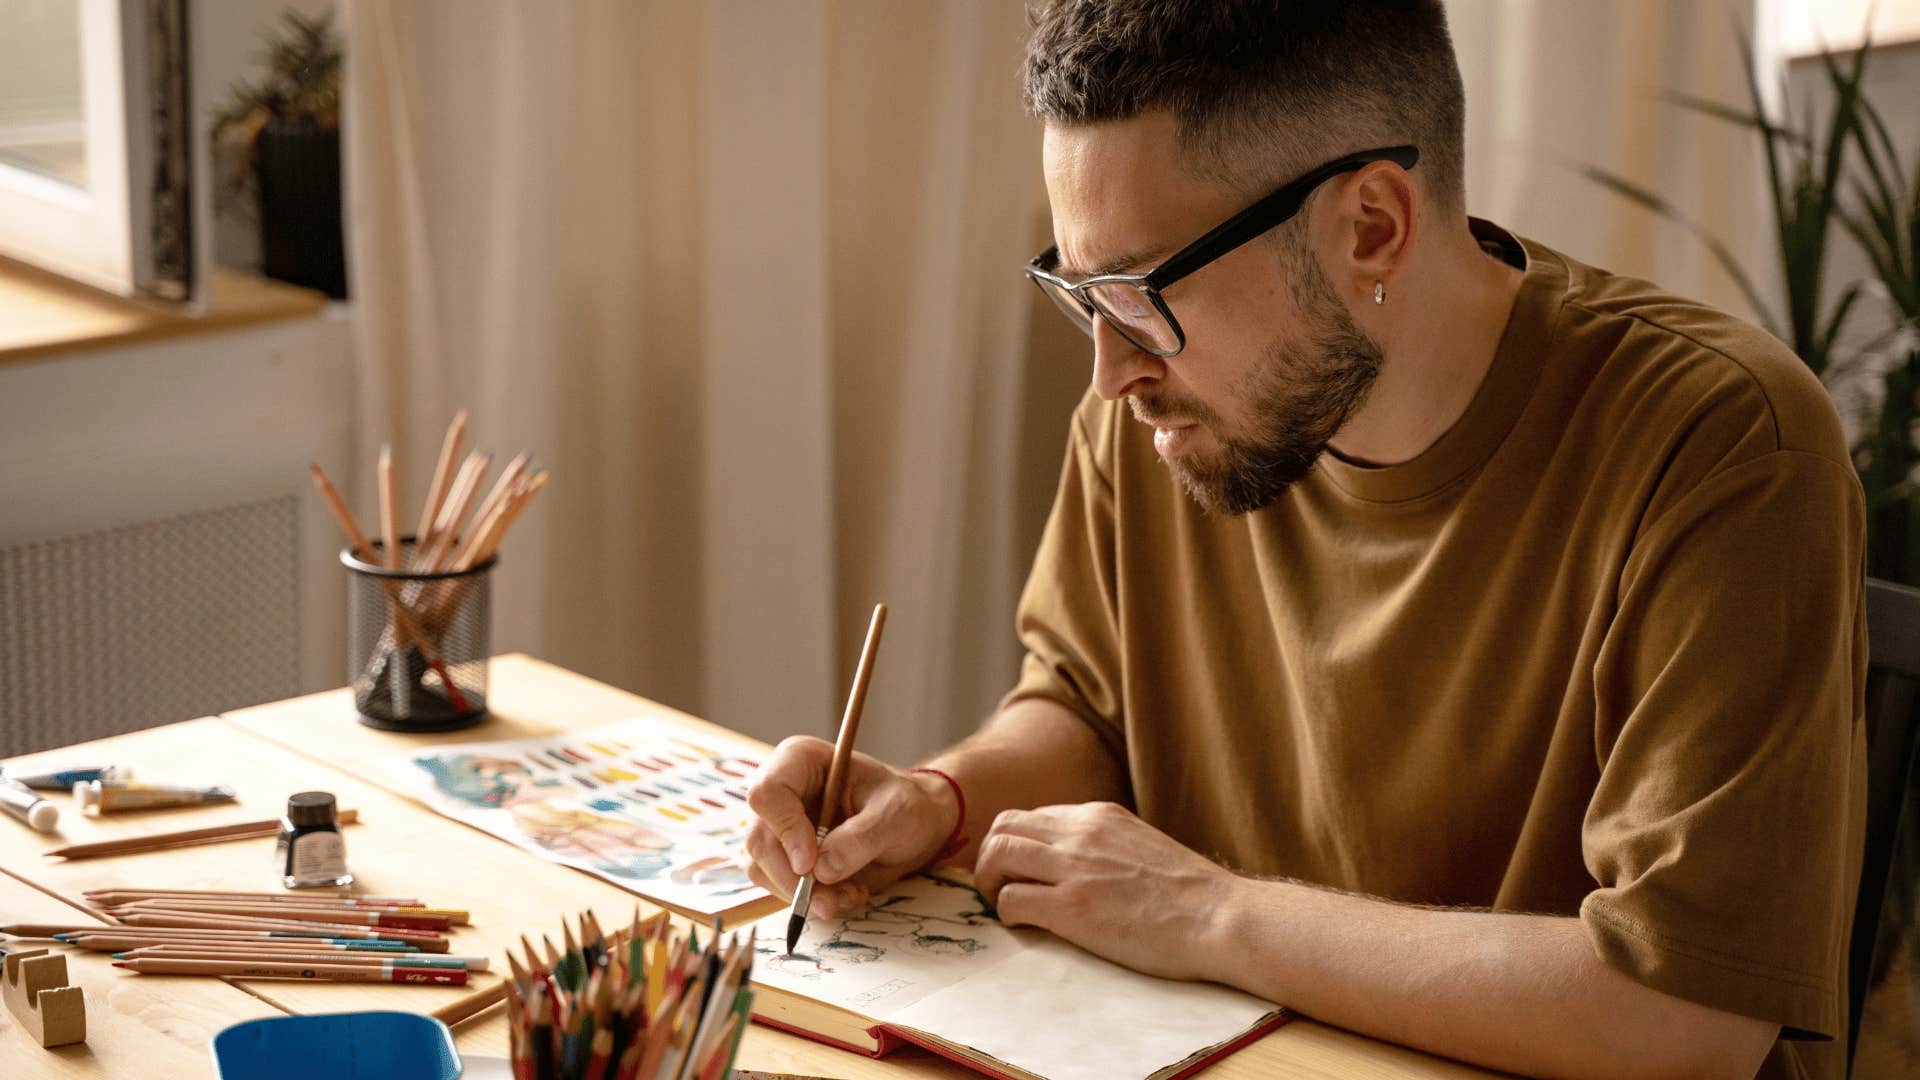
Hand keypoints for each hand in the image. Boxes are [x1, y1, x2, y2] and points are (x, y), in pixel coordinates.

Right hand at [744, 736, 958, 916]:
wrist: (915, 827)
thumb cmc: (906, 805)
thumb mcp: (896, 814)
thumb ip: (861, 838)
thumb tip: (822, 870)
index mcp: (801, 761)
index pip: (768, 793)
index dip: (784, 830)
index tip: (810, 864)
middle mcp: (783, 792)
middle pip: (760, 839)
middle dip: (794, 878)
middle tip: (831, 899)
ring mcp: (780, 826)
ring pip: (764, 869)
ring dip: (805, 894)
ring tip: (850, 893)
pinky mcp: (785, 857)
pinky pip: (779, 886)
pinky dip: (811, 900)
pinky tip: (845, 894)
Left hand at [973, 801, 1237, 981]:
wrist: (1220, 917)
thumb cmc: (1192, 895)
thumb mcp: (1142, 846)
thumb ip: (1106, 845)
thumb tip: (1079, 865)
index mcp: (1099, 815)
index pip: (1033, 816)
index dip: (1016, 845)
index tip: (1018, 872)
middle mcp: (1080, 832)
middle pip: (1003, 827)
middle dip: (990, 857)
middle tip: (998, 888)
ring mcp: (1074, 867)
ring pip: (997, 854)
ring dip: (989, 882)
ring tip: (1001, 905)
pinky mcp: (1072, 907)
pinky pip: (1010, 901)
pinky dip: (1006, 914)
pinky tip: (1025, 927)